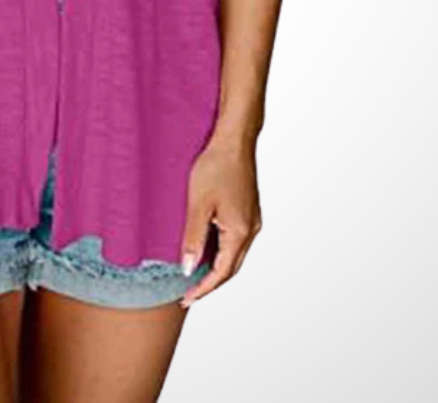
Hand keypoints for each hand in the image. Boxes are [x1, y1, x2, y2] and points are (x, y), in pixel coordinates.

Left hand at [178, 132, 261, 307]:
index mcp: (240, 232)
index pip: (222, 273)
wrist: (233, 140)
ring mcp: (252, 219)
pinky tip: (206, 246)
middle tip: (189, 292)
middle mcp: (251, 229)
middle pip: (232, 267)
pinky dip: (220, 250)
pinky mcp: (248, 209)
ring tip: (194, 273)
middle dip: (211, 283)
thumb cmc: (215, 167)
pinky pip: (235, 239)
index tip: (186, 298)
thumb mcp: (198, 204)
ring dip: (216, 267)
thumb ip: (194, 238)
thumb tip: (189, 268)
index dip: (204, 288)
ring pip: (234, 253)